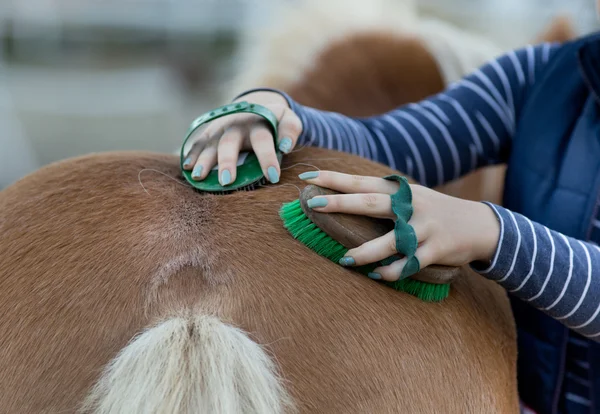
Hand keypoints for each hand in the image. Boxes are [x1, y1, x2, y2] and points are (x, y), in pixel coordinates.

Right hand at [182, 91, 302, 184]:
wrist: (256, 106)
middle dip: (227, 161)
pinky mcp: (210, 132)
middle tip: (226, 181)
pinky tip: (187, 168)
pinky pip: (199, 143)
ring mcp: (221, 128)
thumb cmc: (275, 121)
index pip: (263, 140)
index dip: (267, 158)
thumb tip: (285, 146)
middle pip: (230, 142)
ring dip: (204, 160)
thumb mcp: (288, 120)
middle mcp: (237, 124)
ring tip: (199, 177)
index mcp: (258, 123)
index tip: (273, 176)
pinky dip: (192, 154)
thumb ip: (290, 130)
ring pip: (211, 144)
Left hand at [298, 170, 500, 280]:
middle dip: (341, 203)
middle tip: (314, 204)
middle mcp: (411, 205)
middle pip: (371, 203)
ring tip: (346, 260)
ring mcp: (424, 228)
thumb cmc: (433, 211)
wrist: (479, 225)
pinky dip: (393, 272)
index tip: (307, 176)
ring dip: (366, 252)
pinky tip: (378, 275)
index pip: (361, 182)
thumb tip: (344, 194)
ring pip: (391, 241)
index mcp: (400, 191)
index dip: (334, 178)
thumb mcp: (411, 197)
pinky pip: (410, 264)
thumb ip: (383, 196)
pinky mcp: (436, 250)